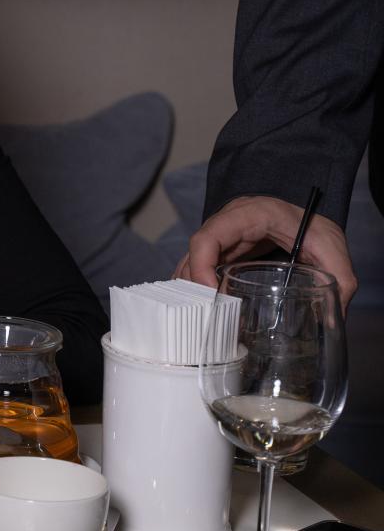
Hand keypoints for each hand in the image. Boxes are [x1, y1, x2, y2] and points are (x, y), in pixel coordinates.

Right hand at [177, 195, 355, 305]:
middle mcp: (224, 226)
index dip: (201, 266)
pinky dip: (199, 290)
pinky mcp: (221, 253)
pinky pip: (199, 270)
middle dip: (194, 288)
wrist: (309, 209)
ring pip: (190, 264)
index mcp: (245, 217)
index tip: (213, 294)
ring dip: (193, 292)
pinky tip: (209, 311)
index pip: (206, 238)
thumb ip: (340, 280)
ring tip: (208, 320)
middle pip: (191, 256)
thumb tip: (334, 321)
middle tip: (209, 318)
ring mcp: (219, 239)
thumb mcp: (330, 247)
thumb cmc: (314, 222)